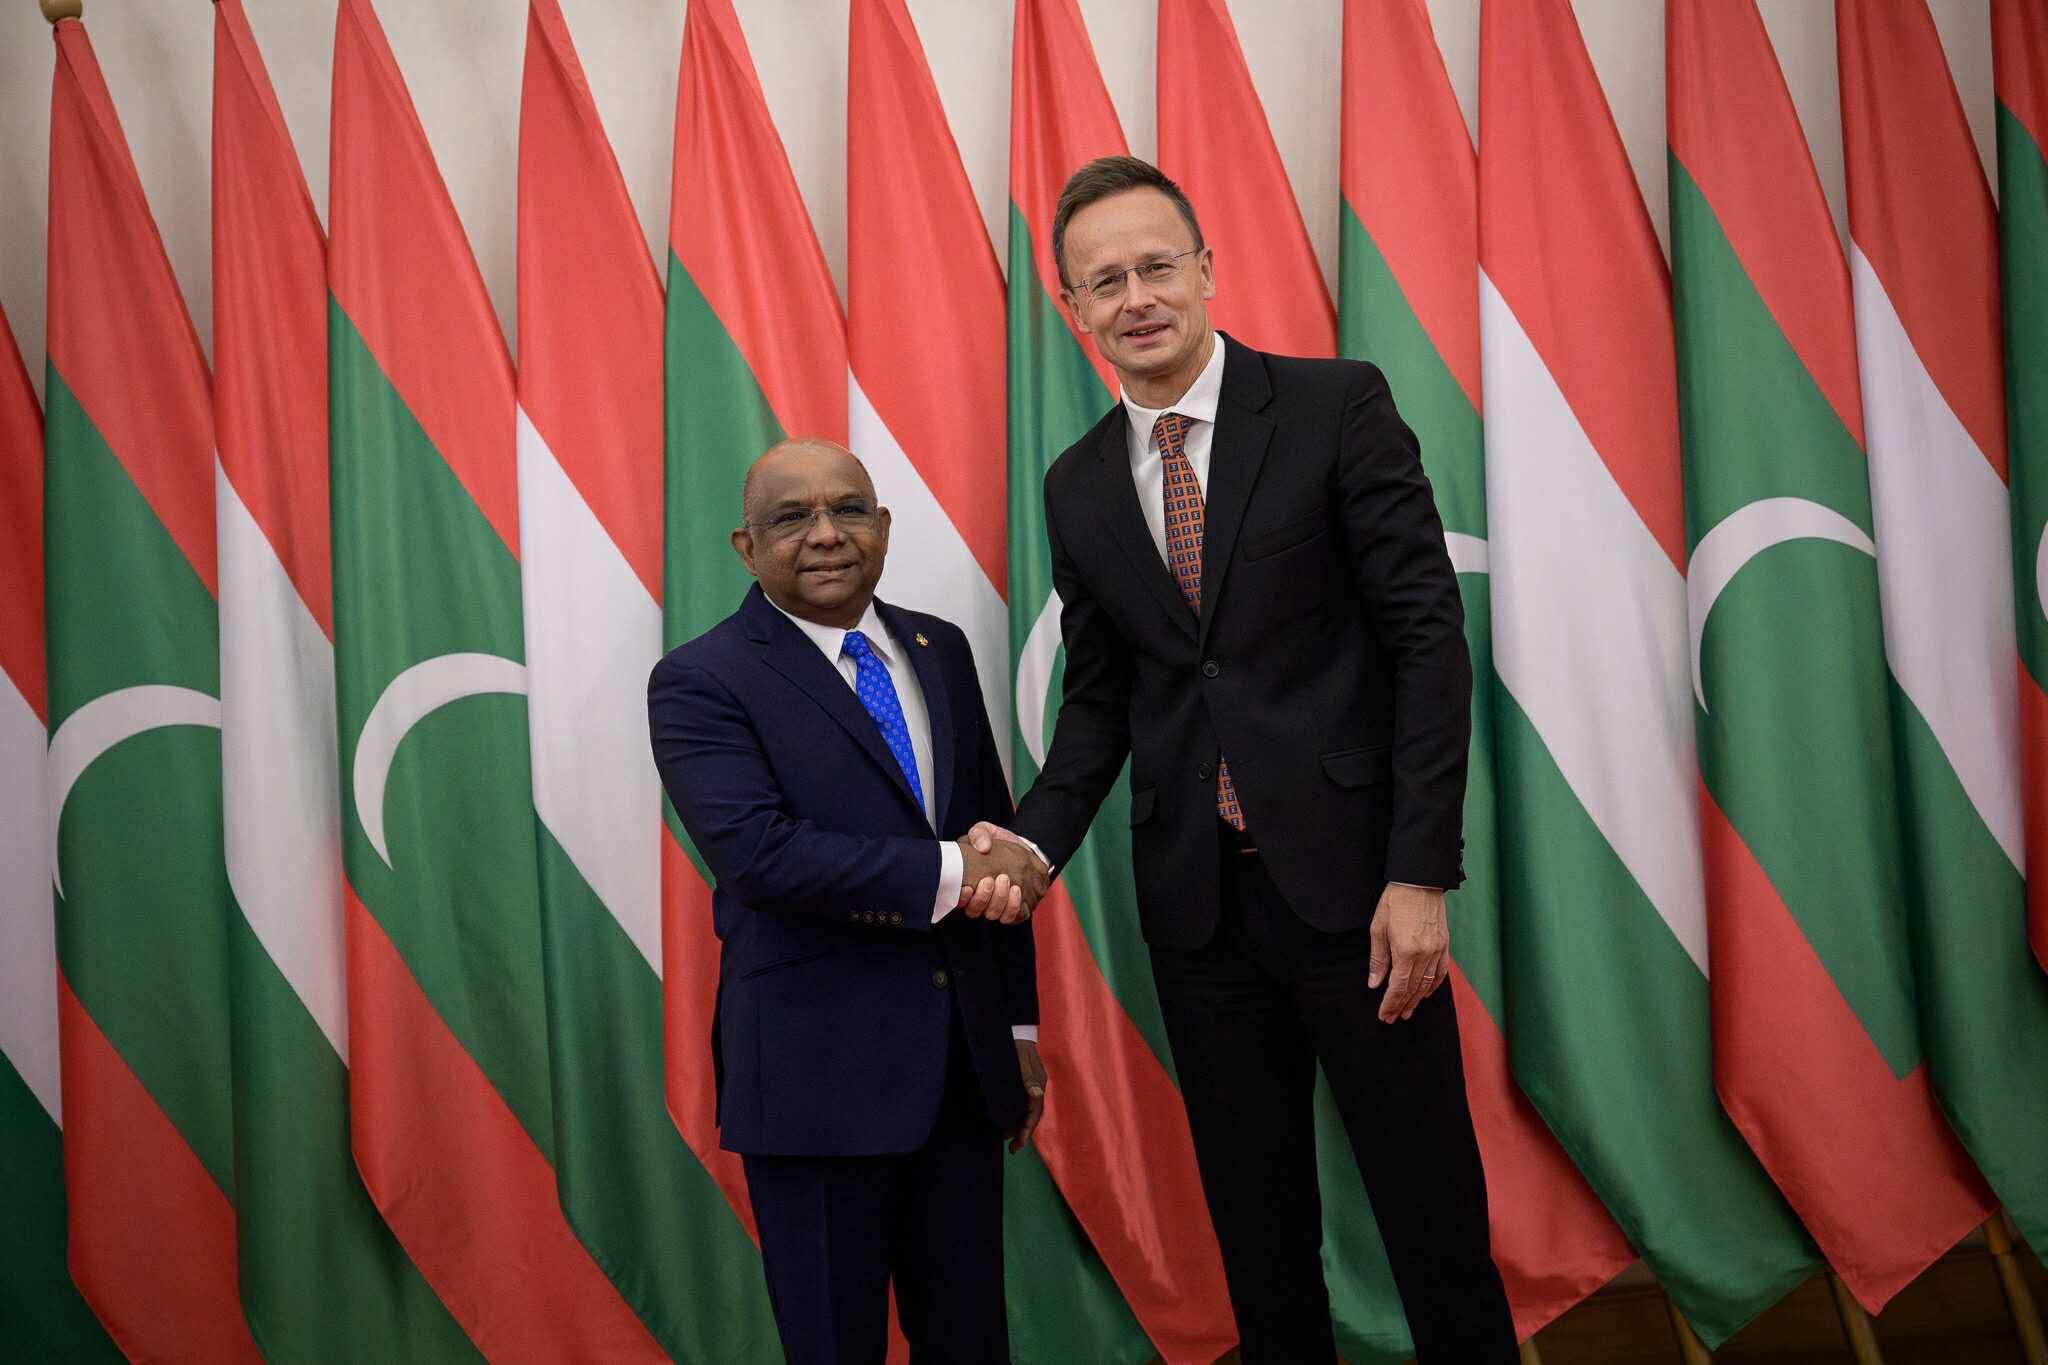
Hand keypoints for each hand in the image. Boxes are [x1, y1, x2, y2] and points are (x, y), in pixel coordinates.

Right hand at [957, 825, 1047, 924]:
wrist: (1021, 849)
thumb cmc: (997, 843)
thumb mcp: (985, 831)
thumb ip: (979, 834)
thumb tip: (984, 847)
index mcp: (965, 883)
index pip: (957, 900)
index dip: (961, 899)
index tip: (968, 888)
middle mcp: (979, 899)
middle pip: (975, 910)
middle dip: (983, 898)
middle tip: (991, 880)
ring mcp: (996, 906)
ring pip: (995, 914)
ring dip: (1001, 901)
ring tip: (1011, 886)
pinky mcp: (1015, 910)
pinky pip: (1014, 917)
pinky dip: (1016, 908)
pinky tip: (1019, 892)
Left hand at [1007, 1040, 1046, 1152]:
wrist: (1014, 1029)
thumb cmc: (1014, 1044)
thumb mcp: (1020, 1059)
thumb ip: (1028, 1077)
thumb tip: (1036, 1095)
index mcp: (1038, 1083)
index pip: (1035, 1111)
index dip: (1027, 1129)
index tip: (1018, 1143)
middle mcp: (1037, 1086)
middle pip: (1033, 1114)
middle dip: (1023, 1132)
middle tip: (1013, 1148)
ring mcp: (1032, 1085)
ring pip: (1027, 1110)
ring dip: (1018, 1125)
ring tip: (1007, 1139)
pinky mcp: (1024, 1083)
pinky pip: (1022, 1103)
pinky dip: (1015, 1114)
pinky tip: (1006, 1120)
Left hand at [1367, 883, 1448, 1022]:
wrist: (1419, 881)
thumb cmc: (1395, 902)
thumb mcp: (1378, 928)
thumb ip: (1378, 959)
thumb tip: (1374, 984)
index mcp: (1406, 951)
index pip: (1398, 987)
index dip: (1390, 1003)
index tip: (1384, 1015)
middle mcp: (1424, 954)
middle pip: (1413, 989)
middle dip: (1402, 1005)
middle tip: (1393, 1018)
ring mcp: (1437, 950)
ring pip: (1428, 984)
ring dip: (1417, 1000)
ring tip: (1408, 1011)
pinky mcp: (1444, 944)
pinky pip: (1441, 972)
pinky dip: (1433, 986)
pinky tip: (1425, 993)